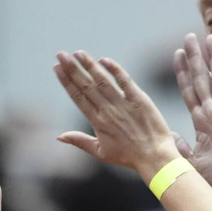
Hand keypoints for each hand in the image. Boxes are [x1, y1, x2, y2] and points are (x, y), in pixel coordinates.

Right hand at [54, 50, 177, 177]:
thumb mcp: (101, 152)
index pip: (78, 97)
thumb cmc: (128, 156)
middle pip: (86, 86)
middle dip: (72, 69)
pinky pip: (125, 81)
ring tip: (78, 53)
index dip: (66, 82)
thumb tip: (58, 137)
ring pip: (102, 81)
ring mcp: (123, 104)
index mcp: (97, 122)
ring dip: (89, 66)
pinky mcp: (139, 99)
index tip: (56, 68)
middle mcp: (108, 111)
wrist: (155, 157)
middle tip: (60, 54)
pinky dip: (115, 70)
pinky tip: (104, 60)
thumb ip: (79, 141)